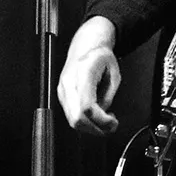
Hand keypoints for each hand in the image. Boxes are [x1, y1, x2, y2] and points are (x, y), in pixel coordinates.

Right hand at [57, 17, 121, 134]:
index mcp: (84, 73)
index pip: (86, 106)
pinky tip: (95, 115)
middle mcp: (69, 83)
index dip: (100, 120)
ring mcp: (62, 90)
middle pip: (76, 118)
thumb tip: (103, 116)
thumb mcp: (114, 75)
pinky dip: (84, 121)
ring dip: (90, 127)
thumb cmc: (100, 56)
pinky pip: (71, 115)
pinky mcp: (61, 95)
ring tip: (104, 120)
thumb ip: (108, 97)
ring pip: (72, 121)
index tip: (113, 122)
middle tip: (110, 126)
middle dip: (95, 129)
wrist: (85, 46)